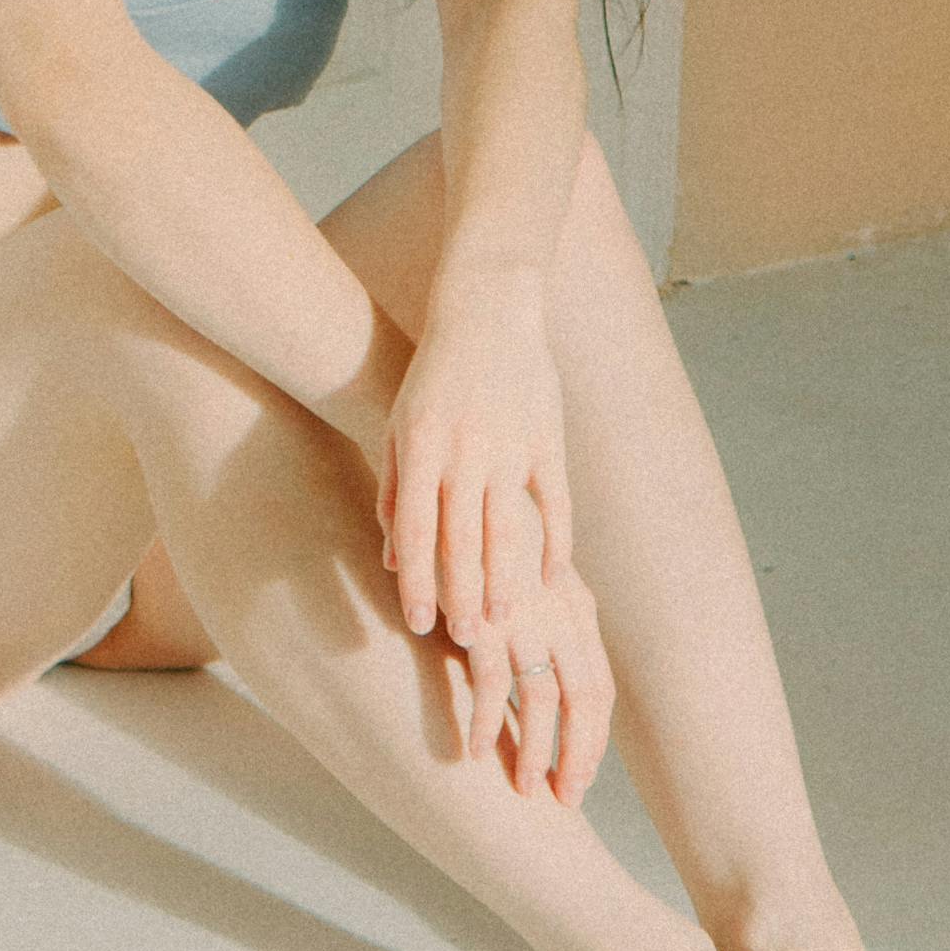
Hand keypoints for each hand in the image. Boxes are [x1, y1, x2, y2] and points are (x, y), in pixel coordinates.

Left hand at [377, 265, 571, 645]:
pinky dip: (557, 543)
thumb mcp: (400, 425)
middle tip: (463, 641)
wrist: (486, 309)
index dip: (416, 581)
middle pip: (460, 538)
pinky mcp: (548, 440)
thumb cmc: (433, 375)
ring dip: (505, 580)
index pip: (416, 529)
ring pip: (507, 528)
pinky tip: (554, 580)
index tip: (418, 624)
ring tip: (504, 622)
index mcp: (420, 445)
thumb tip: (392, 559)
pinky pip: (555, 503)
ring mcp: (510, 445)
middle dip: (459, 594)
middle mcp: (463, 449)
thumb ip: (395, 491)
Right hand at [446, 558, 613, 805]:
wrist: (452, 486)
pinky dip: (486, 721)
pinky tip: (474, 750)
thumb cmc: (482, 535)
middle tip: (566, 799)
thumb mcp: (523, 577)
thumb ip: (537, 621)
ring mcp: (524, 615)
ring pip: (543, 701)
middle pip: (585, 701)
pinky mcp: (482, 613)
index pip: (599, 687)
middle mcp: (560, 613)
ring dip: (535, 751)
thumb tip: (538, 680)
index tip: (581, 776)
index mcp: (575, 606)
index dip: (593, 738)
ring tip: (525, 789)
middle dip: (578, 757)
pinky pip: (490, 683)